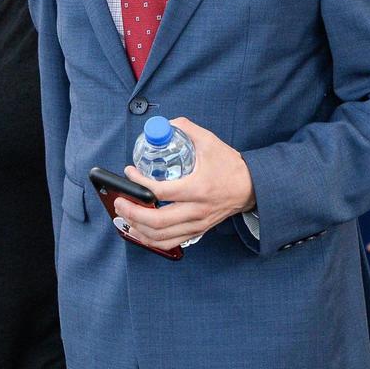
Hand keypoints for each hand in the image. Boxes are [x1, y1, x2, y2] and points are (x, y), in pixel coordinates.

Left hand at [116, 117, 254, 251]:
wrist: (250, 187)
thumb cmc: (230, 165)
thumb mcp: (210, 141)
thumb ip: (186, 129)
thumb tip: (163, 126)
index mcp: (198, 188)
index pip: (161, 191)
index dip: (139, 183)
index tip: (130, 172)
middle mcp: (196, 210)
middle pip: (158, 220)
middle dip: (132, 212)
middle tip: (119, 201)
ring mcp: (197, 223)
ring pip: (161, 236)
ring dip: (138, 229)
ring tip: (124, 217)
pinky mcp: (197, 230)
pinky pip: (170, 242)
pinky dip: (151, 240)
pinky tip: (139, 232)